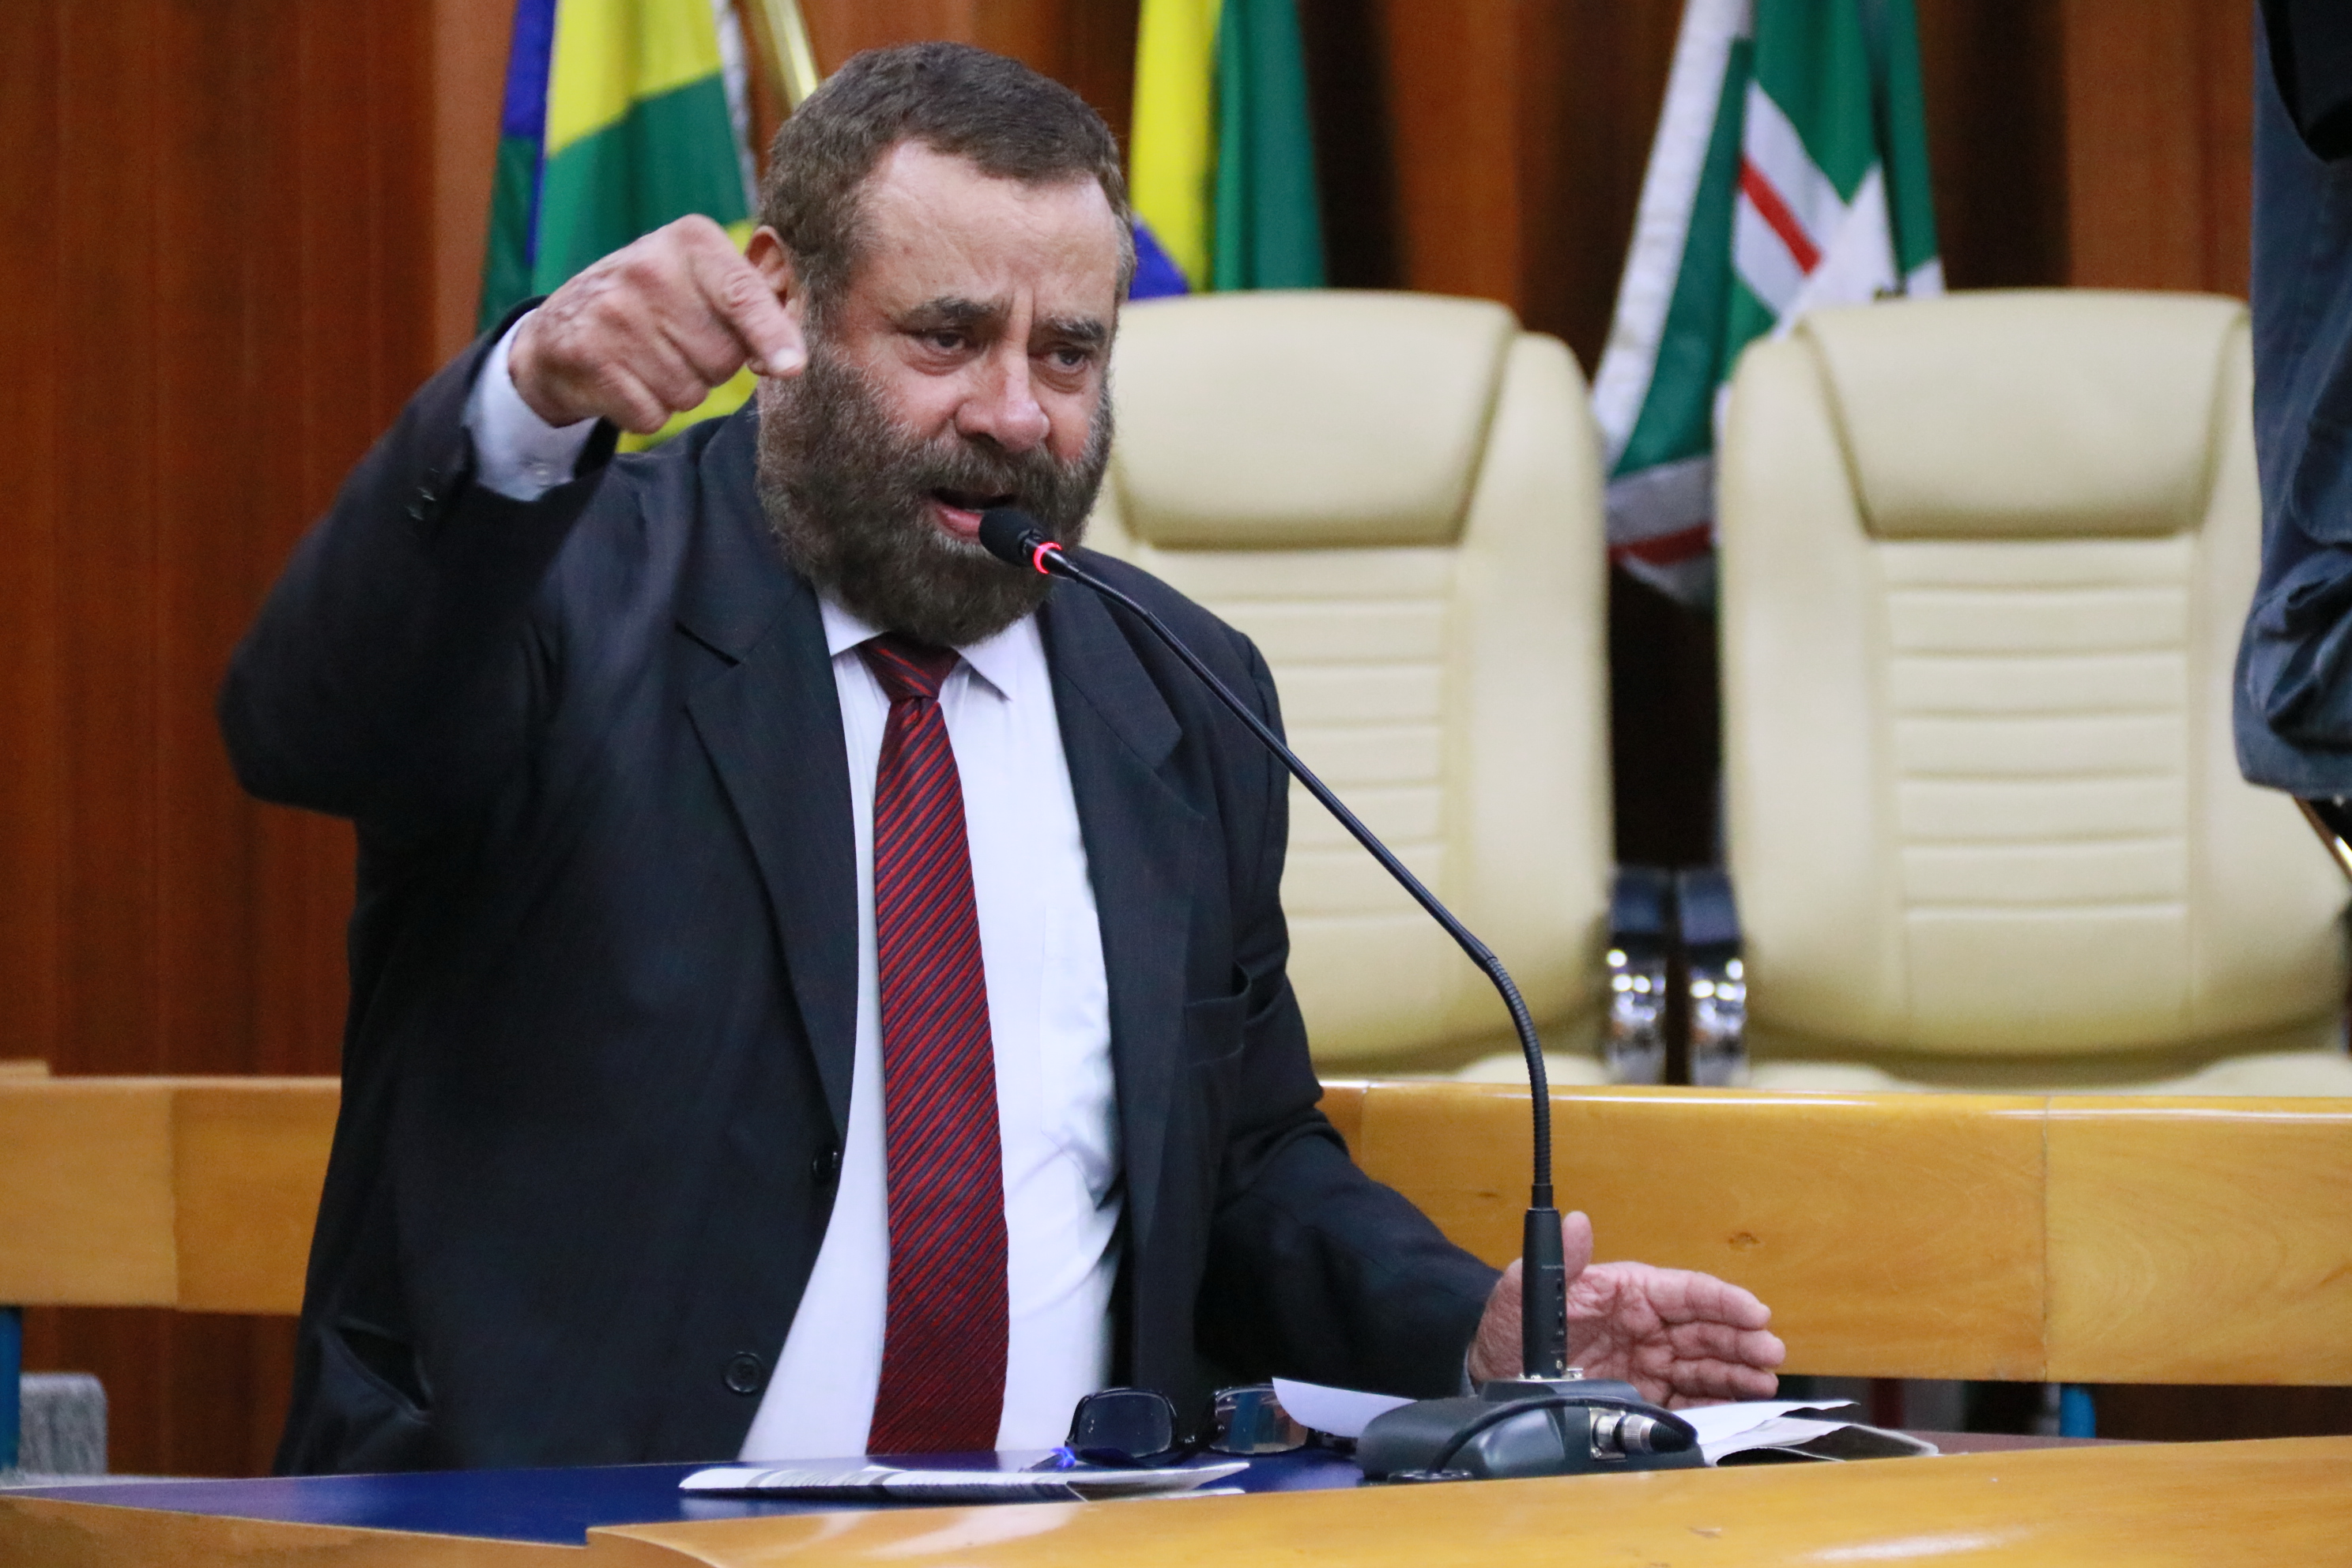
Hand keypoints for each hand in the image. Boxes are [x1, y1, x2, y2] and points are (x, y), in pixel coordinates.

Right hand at [508, 215, 805, 432]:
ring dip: (678, 391)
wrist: (560, 327)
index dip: (771, 335)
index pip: (743, 295)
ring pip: (689, 392)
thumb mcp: (703, 280)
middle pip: (722, 358)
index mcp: (691, 240)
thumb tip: (793, 357)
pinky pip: (652, 414)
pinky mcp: (586, 354)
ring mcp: (613, 311)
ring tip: (648, 358)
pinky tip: (624, 379)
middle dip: (712, 366)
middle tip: (676, 342)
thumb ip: (756, 304)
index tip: (792, 367)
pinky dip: (645, 411)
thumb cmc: (656, 304)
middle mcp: (648, 267)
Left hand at [1467, 1212, 1784, 1407]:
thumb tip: (1575, 1221)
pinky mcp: (1644, 1395)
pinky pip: (1687, 1398)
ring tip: (1763, 1384)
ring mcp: (1648, 1362)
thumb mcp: (1525, 1292)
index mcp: (1625, 1291)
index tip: (1754, 1311)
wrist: (1495, 1378)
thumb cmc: (1512, 1329)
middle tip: (1770, 1353)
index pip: (1683, 1291)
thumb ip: (1558, 1262)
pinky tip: (1738, 1408)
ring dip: (1737, 1372)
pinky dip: (1715, 1403)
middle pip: (1704, 1328)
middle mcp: (1644, 1325)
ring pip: (1704, 1363)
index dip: (1722, 1300)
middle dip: (1741, 1339)